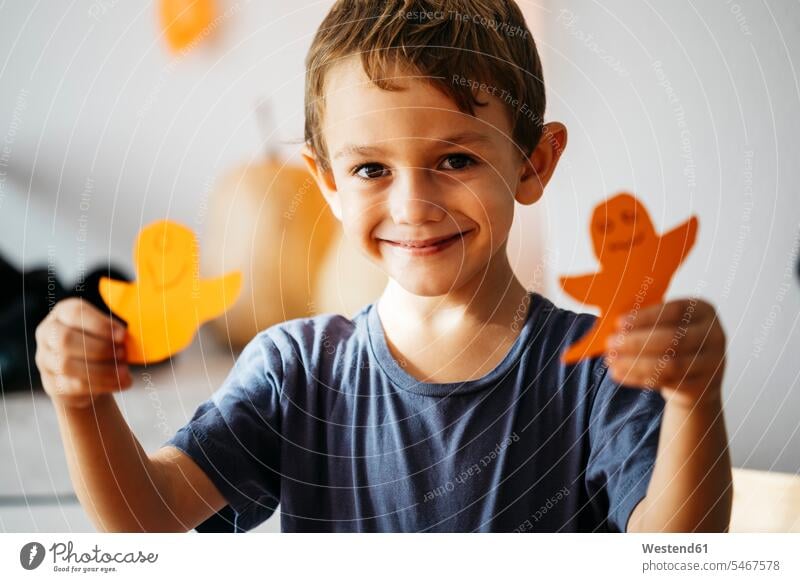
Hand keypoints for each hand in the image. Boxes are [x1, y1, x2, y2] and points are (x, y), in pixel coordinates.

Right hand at [35, 298, 132, 408]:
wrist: (88, 377)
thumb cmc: (102, 345)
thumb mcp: (107, 332)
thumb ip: (114, 331)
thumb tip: (126, 337)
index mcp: (63, 313)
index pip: (75, 313)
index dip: (100, 325)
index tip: (123, 336)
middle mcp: (48, 333)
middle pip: (65, 339)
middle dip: (99, 348)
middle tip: (123, 355)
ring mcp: (45, 359)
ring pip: (67, 365)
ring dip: (101, 370)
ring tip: (125, 372)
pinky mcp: (52, 383)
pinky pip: (72, 386)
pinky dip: (100, 385)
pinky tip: (119, 383)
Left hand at [604, 298, 725, 406]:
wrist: (697, 377)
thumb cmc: (672, 342)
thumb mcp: (666, 324)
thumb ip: (645, 320)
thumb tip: (610, 322)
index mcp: (702, 310)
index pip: (675, 311)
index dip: (645, 317)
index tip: (619, 323)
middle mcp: (714, 334)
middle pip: (674, 338)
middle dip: (637, 341)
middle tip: (610, 343)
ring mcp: (713, 362)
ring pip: (671, 364)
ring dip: (636, 363)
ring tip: (611, 362)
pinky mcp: (704, 386)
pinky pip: (669, 383)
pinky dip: (640, 378)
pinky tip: (622, 374)